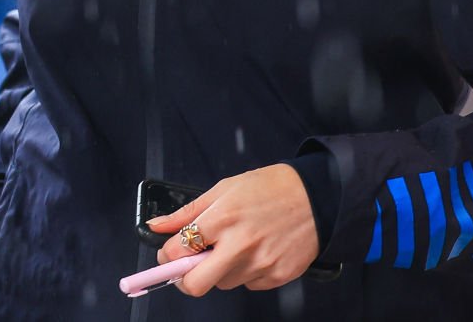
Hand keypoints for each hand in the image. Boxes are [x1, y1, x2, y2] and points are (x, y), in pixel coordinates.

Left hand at [149, 165, 320, 293]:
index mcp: (221, 219)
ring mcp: (261, 264)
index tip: (168, 255)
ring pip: (223, 283)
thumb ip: (185, 212)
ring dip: (220, 270)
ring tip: (234, 245)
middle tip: (189, 264)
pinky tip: (255, 251)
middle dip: (185, 278)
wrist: (316, 198)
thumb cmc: (268, 189)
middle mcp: (240, 245)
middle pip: (196, 284)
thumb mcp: (221, 190)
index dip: (166, 256)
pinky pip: (249, 284)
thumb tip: (156, 226)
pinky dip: (245, 272)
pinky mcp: (279, 276)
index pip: (177, 252)